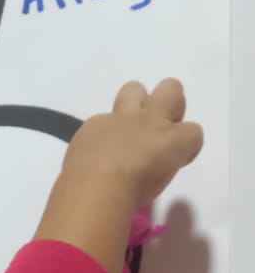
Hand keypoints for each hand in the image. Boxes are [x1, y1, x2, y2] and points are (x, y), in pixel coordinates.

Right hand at [65, 80, 203, 211]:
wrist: (98, 184)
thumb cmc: (79, 183)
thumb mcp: (78, 165)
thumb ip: (91, 157)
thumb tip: (98, 165)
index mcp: (99, 126)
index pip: (112, 119)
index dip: (121, 133)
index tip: (123, 153)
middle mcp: (125, 116)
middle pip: (136, 88)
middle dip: (142, 105)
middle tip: (151, 131)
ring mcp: (151, 123)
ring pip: (171, 89)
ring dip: (174, 109)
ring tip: (170, 137)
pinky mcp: (174, 138)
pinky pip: (194, 132)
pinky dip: (190, 146)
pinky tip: (181, 160)